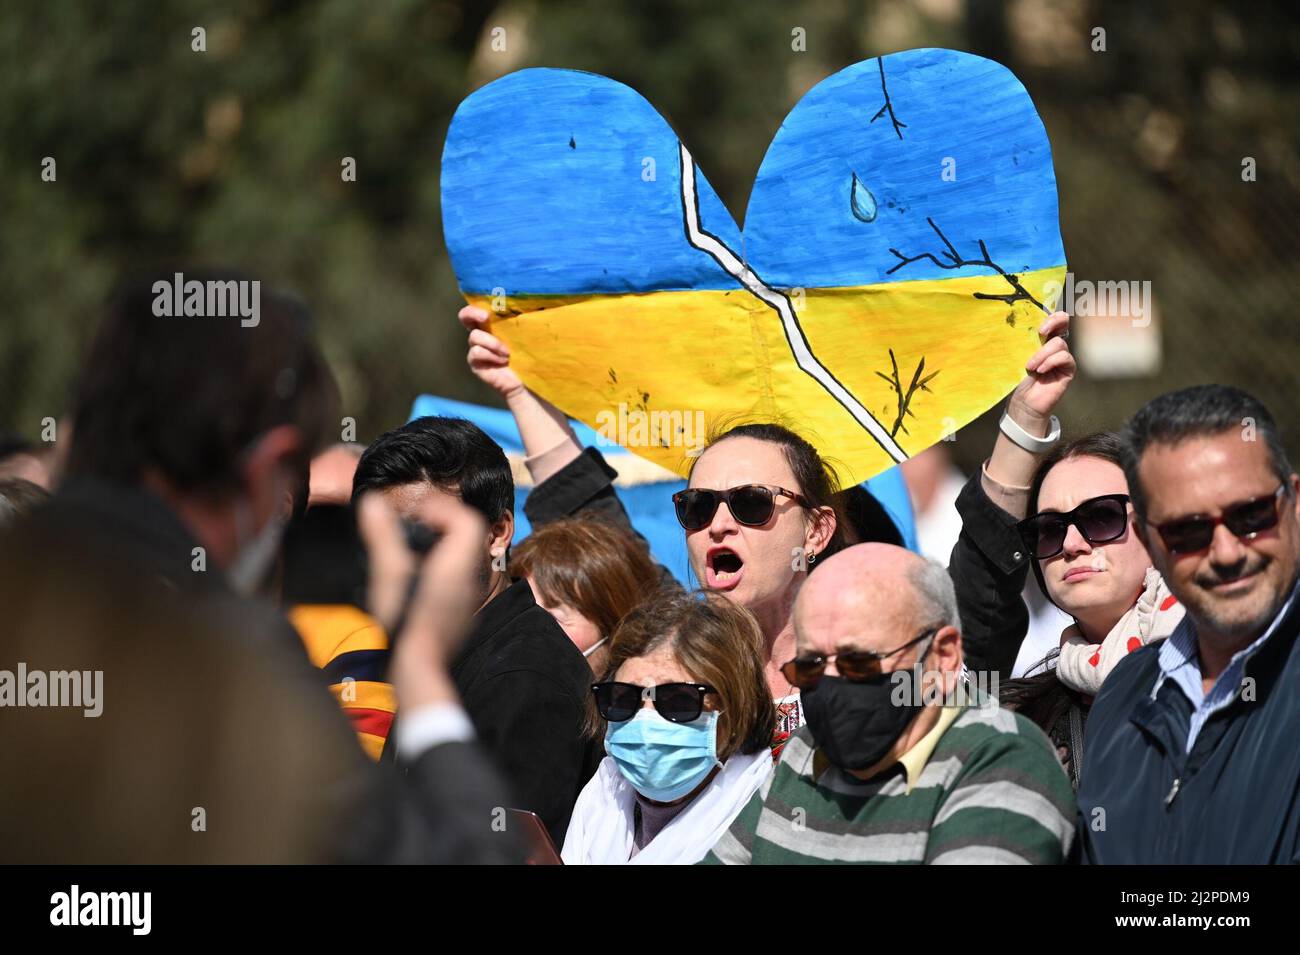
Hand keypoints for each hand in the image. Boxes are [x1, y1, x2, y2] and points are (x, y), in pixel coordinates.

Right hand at [357, 492, 487, 709]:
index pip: (467, 521)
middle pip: (467, 539)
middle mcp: (468, 582)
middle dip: (442, 524)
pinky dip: (438, 569)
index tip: (417, 512)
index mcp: (457, 566)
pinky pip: (455, 582)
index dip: (444, 508)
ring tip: (409, 550)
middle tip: (413, 525)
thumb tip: (372, 502)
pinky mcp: (458, 618)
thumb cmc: (404, 623)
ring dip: (440, 548)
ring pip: (462, 562)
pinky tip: (413, 580)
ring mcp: (466, 602)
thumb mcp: (388, 575)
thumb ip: (382, 537)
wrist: (417, 672)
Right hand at [460, 305, 523, 400]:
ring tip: (507, 353)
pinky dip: (491, 356)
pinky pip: (476, 353)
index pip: (479, 307)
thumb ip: (525, 321)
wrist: (528, 381)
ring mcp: (476, 348)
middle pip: (465, 316)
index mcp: (493, 324)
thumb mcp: (528, 335)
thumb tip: (535, 304)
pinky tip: (503, 361)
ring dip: (492, 343)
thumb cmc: (530, 355)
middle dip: (472, 313)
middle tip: (485, 317)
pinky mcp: (475, 363)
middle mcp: (482, 334)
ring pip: (474, 336)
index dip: (478, 304)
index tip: (489, 307)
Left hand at [1007, 311, 1074, 432]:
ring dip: (1043, 354)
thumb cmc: (1017, 380)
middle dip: (1052, 324)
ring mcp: (1062, 357)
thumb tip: (1017, 324)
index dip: (1052, 316)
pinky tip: (1039, 371)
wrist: (1023, 403)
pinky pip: (1065, 358)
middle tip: (1040, 333)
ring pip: (1059, 344)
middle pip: (1063, 323)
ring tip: (1030, 366)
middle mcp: (1055, 346)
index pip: (1054, 319)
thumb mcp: (1017, 356)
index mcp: (1042, 339)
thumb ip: (1023, 341)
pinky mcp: (1068, 370)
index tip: (1039, 323)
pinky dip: (1051, 362)